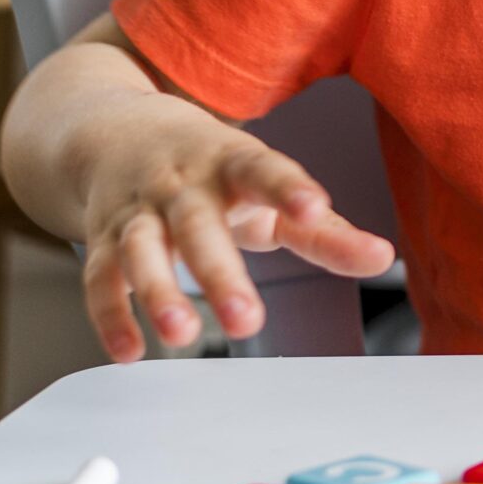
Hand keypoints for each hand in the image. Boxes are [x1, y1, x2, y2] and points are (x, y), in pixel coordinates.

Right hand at [76, 104, 394, 360]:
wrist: (117, 133)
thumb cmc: (213, 169)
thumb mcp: (270, 190)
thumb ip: (324, 231)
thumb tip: (383, 259)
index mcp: (232, 162)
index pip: (263, 170)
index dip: (289, 188)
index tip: (314, 208)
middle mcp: (181, 184)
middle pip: (198, 225)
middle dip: (219, 273)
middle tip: (247, 321)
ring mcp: (137, 210)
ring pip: (141, 250)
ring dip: (158, 293)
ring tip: (182, 334)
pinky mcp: (101, 238)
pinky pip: (100, 278)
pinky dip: (111, 315)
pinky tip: (130, 349)